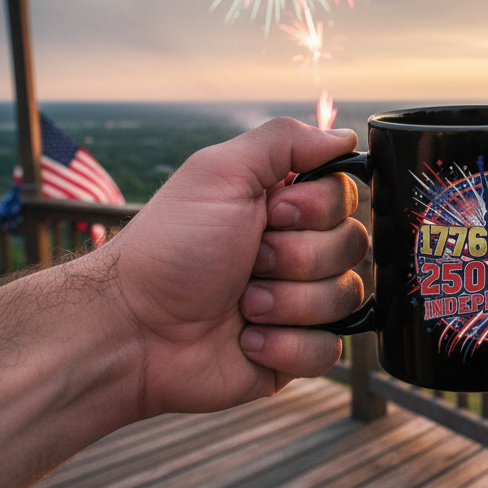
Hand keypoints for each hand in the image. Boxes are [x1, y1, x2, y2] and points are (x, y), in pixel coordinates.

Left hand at [98, 117, 367, 417]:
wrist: (134, 329)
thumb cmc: (169, 248)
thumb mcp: (219, 173)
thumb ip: (285, 140)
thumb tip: (345, 135)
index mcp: (284, 205)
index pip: (346, 197)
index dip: (315, 209)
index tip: (271, 213)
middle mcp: (297, 250)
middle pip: (352, 246)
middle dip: (295, 257)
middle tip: (247, 262)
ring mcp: (299, 302)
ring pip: (345, 297)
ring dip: (286, 302)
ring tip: (241, 304)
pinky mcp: (295, 351)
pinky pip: (329, 349)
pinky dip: (285, 345)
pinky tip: (247, 340)